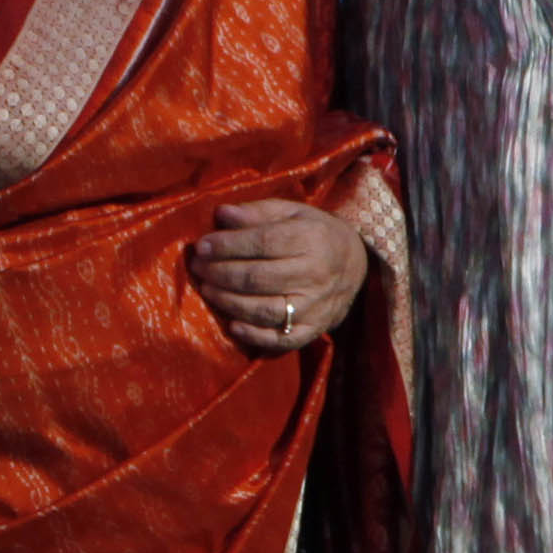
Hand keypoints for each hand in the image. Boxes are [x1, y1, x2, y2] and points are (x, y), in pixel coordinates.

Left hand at [185, 199, 368, 352]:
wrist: (355, 265)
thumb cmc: (314, 234)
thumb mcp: (292, 213)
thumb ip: (258, 212)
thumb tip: (222, 213)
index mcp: (311, 239)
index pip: (262, 243)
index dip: (228, 246)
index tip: (201, 246)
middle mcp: (315, 274)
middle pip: (258, 277)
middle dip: (221, 273)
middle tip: (197, 268)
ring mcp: (315, 306)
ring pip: (264, 309)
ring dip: (229, 302)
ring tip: (207, 290)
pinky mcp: (313, 330)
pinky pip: (281, 339)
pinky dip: (254, 336)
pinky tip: (231, 326)